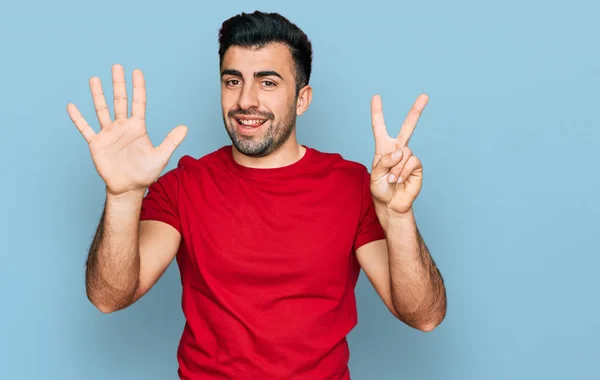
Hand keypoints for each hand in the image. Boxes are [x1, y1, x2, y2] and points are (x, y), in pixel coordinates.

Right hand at [67, 64, 187, 195]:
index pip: (138, 103)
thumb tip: (185, 127)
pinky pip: (85, 128)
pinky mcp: (96, 143)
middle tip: (117, 66)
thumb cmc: (145, 173)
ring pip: (102, 110)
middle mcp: (122, 127)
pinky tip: (72, 106)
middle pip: (120, 101)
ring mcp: (109, 134)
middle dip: (118, 84)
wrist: (129, 188)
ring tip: (94, 79)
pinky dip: (78, 118)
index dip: (138, 87)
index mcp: (138, 127)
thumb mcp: (161, 156)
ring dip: (98, 95)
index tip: (137, 71)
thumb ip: (171, 141)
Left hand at [369, 93, 428, 214]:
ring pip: (404, 152)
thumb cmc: (380, 189)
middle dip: (416, 111)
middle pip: (408, 127)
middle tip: (425, 96)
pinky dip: (403, 172)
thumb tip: (400, 152)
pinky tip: (400, 180)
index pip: (380, 127)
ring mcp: (408, 157)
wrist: (391, 204)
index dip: (377, 112)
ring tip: (392, 179)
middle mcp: (397, 149)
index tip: (376, 97)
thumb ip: (384, 162)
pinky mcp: (417, 166)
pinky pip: (411, 162)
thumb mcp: (375, 175)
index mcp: (383, 148)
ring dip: (396, 168)